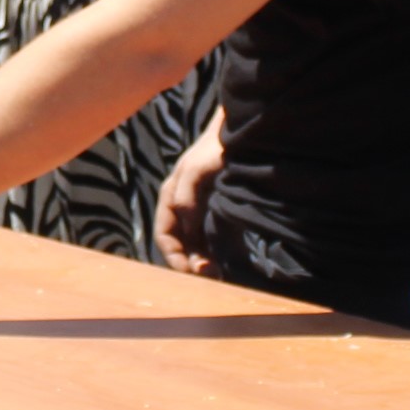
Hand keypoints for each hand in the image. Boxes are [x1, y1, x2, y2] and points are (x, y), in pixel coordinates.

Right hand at [152, 115, 225, 275]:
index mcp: (172, 197)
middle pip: (180, 243)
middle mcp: (183, 206)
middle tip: (210, 277)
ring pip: (196, 243)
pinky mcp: (220, 210)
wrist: (243, 132)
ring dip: (203, 261)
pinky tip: (228, 261)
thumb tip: (185, 225)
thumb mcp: (196, 169)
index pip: (165, 235)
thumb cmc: (216, 146)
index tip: (192, 273)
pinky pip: (213, 237)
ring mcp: (202, 209)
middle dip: (190, 263)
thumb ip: (186, 196)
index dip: (175, 257)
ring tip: (219, 274)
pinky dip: (217, 251)